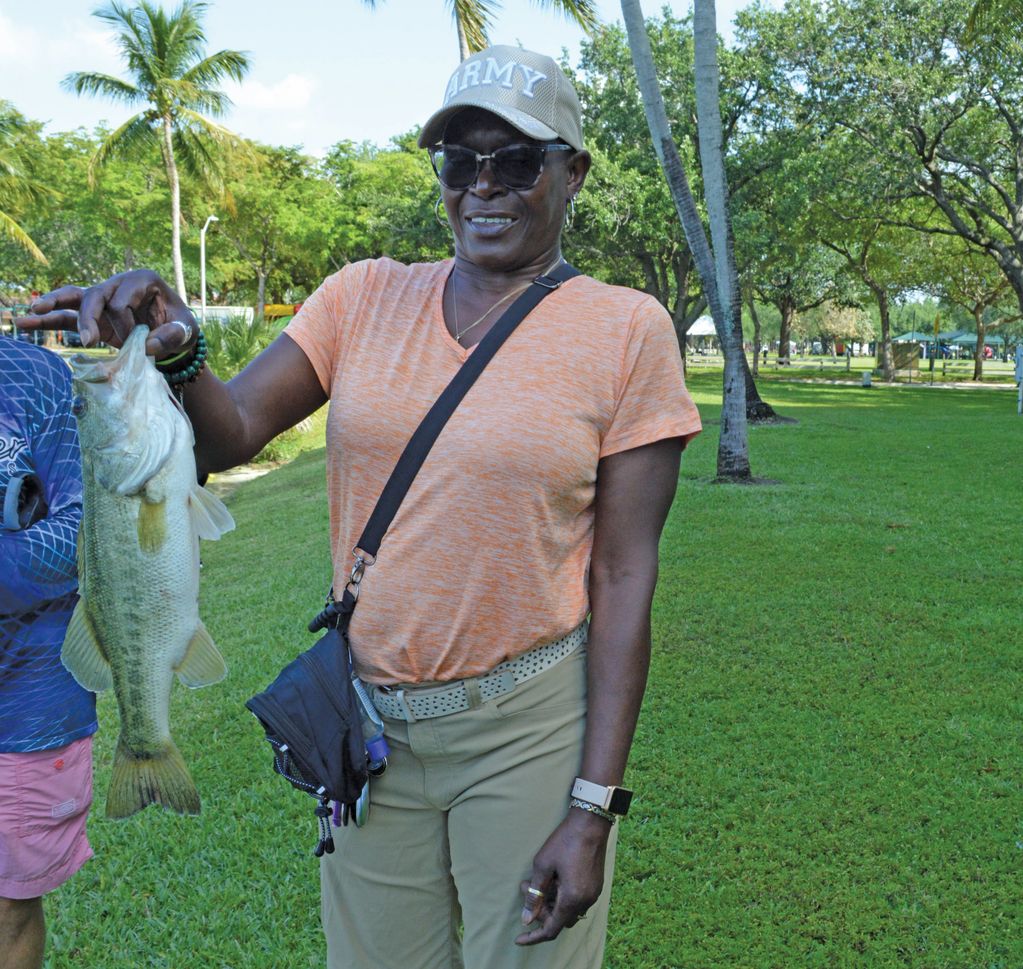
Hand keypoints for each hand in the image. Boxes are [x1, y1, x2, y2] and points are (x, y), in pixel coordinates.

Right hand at [15, 270, 197, 357]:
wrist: (176, 337)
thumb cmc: (181, 328)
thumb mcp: (186, 330)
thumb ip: (171, 336)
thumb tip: (146, 345)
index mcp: (143, 280)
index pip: (122, 299)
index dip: (127, 323)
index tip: (139, 343)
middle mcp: (120, 284)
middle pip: (96, 295)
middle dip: (90, 318)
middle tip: (91, 341)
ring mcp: (105, 300)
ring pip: (76, 298)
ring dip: (54, 304)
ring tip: (33, 311)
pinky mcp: (96, 316)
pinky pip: (69, 314)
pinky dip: (50, 318)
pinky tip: (26, 321)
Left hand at [515, 808, 611, 945]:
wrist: (590, 823)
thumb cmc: (565, 841)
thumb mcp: (543, 865)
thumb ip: (534, 894)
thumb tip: (527, 919)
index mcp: (572, 899)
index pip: (551, 929)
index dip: (533, 936)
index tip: (518, 939)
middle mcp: (586, 901)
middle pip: (560, 920)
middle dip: (541, 911)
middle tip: (525, 887)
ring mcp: (594, 893)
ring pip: (569, 910)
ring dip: (552, 903)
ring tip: (537, 881)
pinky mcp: (596, 885)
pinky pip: (578, 900)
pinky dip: (563, 897)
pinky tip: (554, 879)